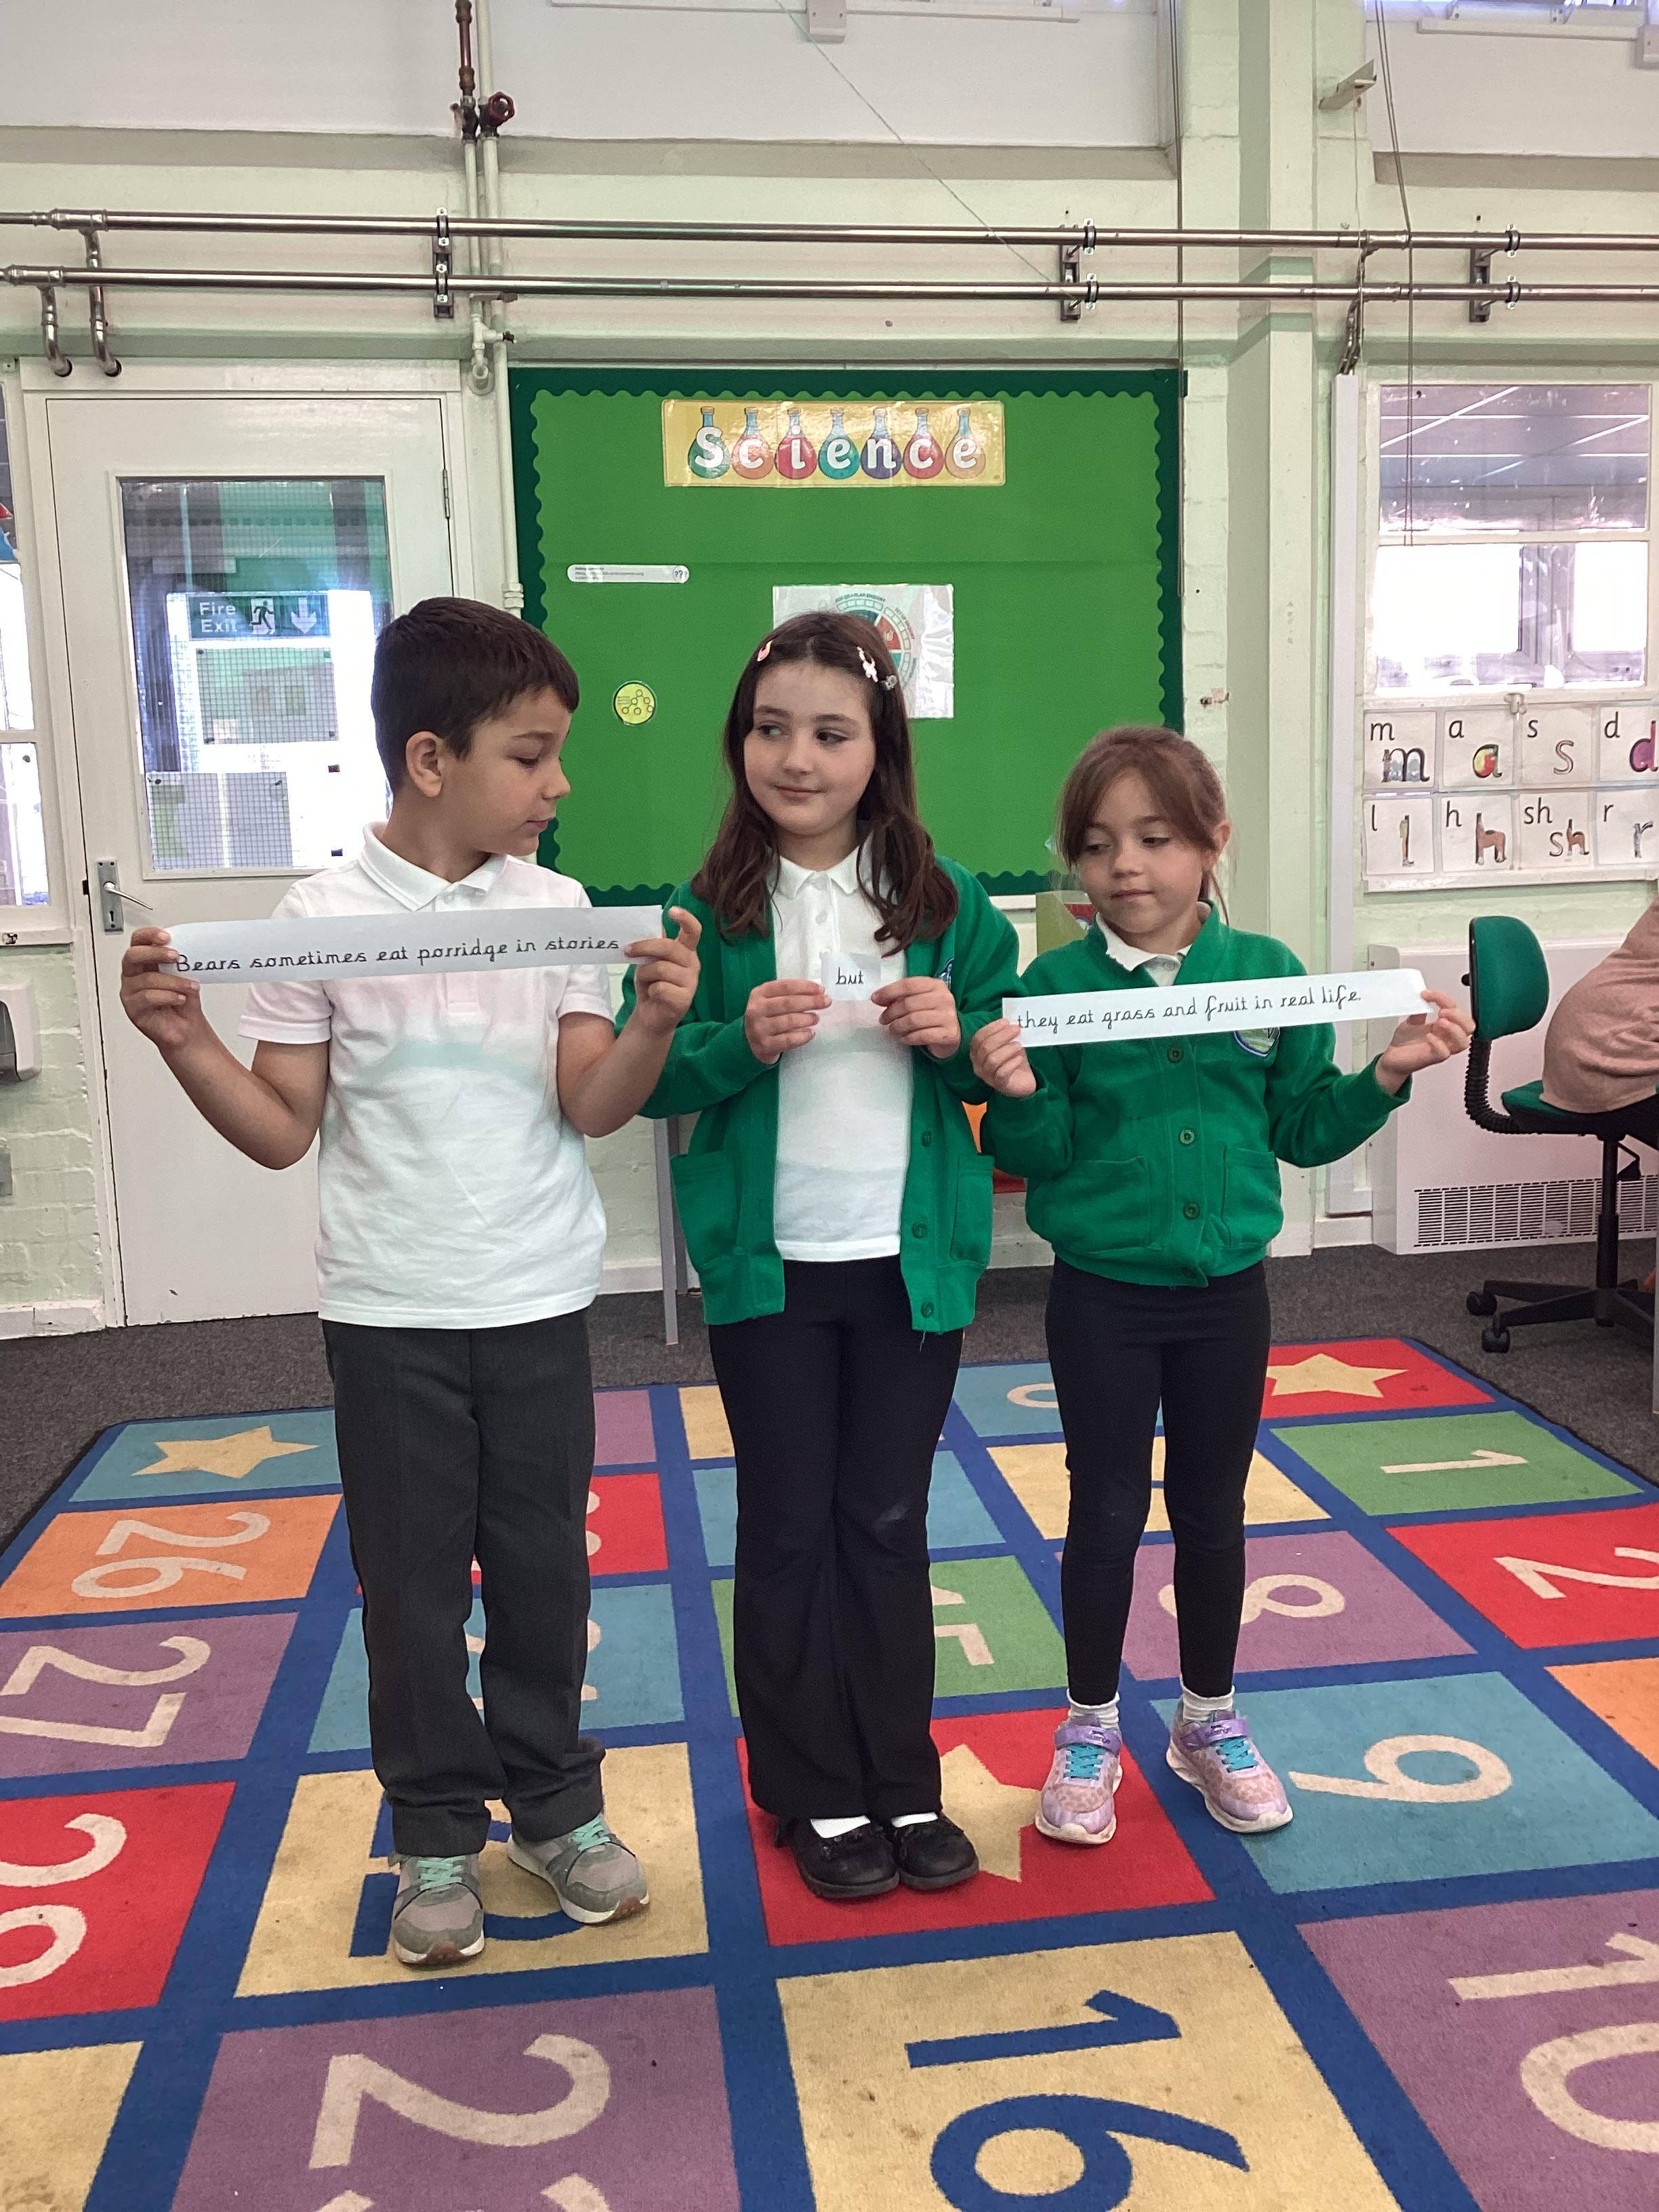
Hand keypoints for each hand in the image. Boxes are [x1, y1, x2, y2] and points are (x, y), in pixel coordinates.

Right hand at [120, 928, 207, 1056]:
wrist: (187, 1029)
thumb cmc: (183, 1001)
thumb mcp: (185, 976)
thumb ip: (180, 962)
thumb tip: (186, 949)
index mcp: (144, 962)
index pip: (138, 941)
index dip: (149, 935)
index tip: (166, 936)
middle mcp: (133, 975)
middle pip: (133, 956)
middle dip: (155, 953)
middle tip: (175, 956)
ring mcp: (130, 992)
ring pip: (146, 979)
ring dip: (173, 981)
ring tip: (189, 986)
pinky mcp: (133, 1009)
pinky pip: (147, 997)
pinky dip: (167, 996)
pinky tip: (179, 998)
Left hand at [625, 908, 702, 1035]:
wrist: (651, 1015)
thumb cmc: (651, 984)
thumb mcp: (649, 960)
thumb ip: (651, 945)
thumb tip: (642, 927)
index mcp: (686, 950)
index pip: (693, 931)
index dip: (685, 918)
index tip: (671, 911)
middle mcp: (693, 964)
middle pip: (670, 947)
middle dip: (645, 947)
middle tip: (627, 951)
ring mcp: (691, 982)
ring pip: (661, 968)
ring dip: (645, 974)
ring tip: (644, 982)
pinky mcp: (685, 999)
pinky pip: (661, 988)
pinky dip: (651, 991)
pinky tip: (653, 995)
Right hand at [744, 977, 828, 1064]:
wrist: (750, 1041)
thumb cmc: (768, 1016)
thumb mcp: (772, 1000)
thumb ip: (790, 994)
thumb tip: (818, 993)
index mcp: (759, 994)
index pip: (785, 986)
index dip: (805, 987)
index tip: (821, 990)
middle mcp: (756, 1009)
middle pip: (788, 1003)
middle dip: (811, 1001)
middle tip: (826, 1002)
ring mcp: (759, 1028)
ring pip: (788, 1021)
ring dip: (807, 1019)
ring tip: (816, 1018)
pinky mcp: (764, 1045)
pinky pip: (788, 1040)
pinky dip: (802, 1037)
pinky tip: (810, 1034)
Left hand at [872, 974, 960, 1058]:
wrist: (953, 1034)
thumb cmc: (931, 1014)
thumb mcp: (919, 1000)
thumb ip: (902, 996)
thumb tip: (877, 998)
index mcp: (936, 985)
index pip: (908, 985)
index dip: (889, 991)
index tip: (875, 999)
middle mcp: (944, 998)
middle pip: (909, 1004)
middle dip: (891, 1013)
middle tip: (883, 1020)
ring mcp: (948, 1016)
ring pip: (913, 1020)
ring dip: (897, 1027)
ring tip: (892, 1030)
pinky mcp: (949, 1034)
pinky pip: (922, 1035)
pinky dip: (908, 1038)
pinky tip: (904, 1038)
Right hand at [970, 1017, 1036, 1098]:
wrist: (1023, 1080)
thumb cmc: (1013, 1059)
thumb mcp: (1009, 1044)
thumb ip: (1006, 1034)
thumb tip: (1009, 1021)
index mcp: (977, 1052)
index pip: (978, 1038)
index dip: (991, 1028)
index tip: (1006, 1021)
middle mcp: (978, 1064)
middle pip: (985, 1048)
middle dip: (1002, 1036)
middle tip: (1016, 1029)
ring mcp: (987, 1076)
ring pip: (992, 1060)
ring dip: (1007, 1050)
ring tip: (1019, 1045)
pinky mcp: (999, 1085)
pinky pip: (1001, 1073)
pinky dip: (1011, 1064)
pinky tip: (1019, 1058)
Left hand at [1375, 988, 1472, 1094]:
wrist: (1392, 1058)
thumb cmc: (1404, 1042)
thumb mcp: (1412, 1021)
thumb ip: (1420, 1010)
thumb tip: (1424, 998)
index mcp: (1443, 1025)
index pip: (1455, 1009)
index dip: (1443, 998)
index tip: (1427, 994)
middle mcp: (1445, 1037)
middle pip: (1469, 1026)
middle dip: (1459, 1015)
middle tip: (1442, 1011)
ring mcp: (1441, 1048)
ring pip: (1463, 1042)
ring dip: (1454, 1029)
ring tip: (1440, 1021)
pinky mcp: (1432, 1058)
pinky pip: (1444, 1053)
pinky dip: (1439, 1043)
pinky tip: (1429, 1037)